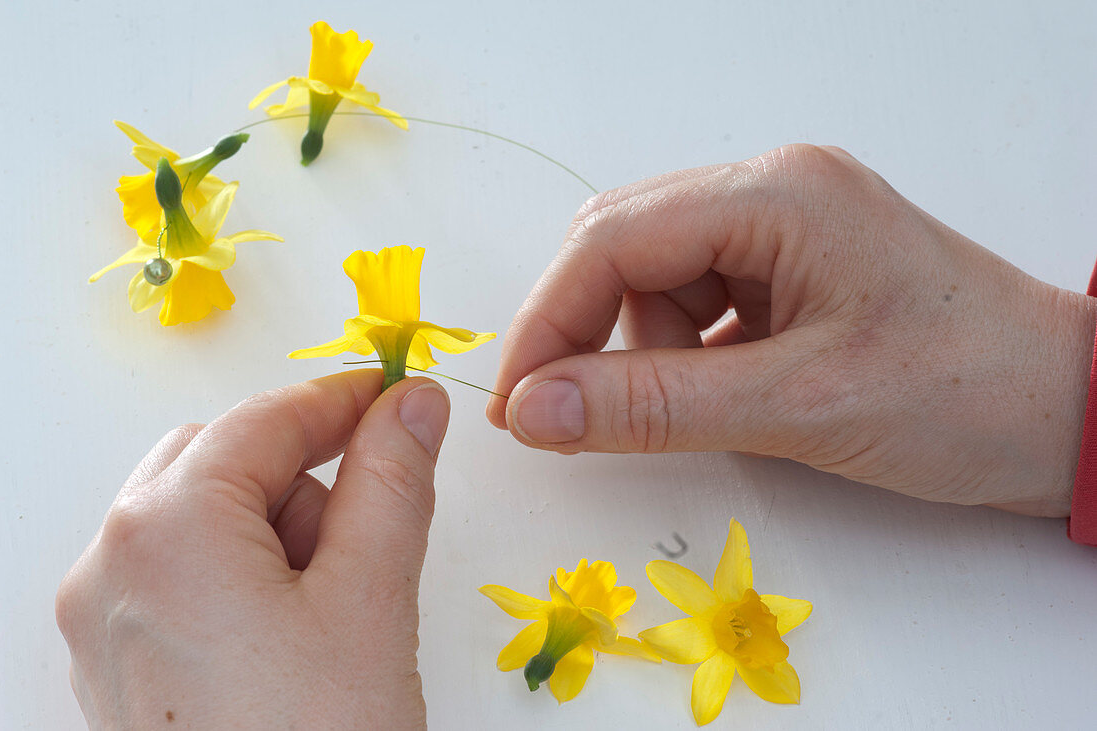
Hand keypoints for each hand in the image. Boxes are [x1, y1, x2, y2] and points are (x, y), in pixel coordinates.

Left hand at [57, 372, 449, 727]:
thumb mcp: (370, 595)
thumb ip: (392, 479)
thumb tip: (411, 403)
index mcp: (166, 528)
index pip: (264, 419)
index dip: (340, 400)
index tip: (396, 397)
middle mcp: (111, 565)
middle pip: (218, 461)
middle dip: (299, 476)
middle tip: (365, 527)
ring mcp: (103, 621)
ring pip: (198, 519)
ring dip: (274, 532)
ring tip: (332, 610)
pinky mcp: (117, 667)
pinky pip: (179, 578)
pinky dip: (242, 577)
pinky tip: (293, 639)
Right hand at [487, 144, 1095, 516]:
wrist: (1068, 412)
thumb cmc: (961, 398)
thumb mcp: (796, 406)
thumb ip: (652, 407)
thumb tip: (530, 410)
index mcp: (778, 195)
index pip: (613, 239)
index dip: (548, 322)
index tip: (516, 406)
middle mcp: (773, 192)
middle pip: (626, 247)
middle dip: (588, 332)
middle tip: (564, 415)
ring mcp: (785, 227)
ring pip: (657, 280)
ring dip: (645, 350)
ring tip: (708, 408)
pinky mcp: (794, 268)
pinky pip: (700, 301)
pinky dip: (685, 354)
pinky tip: (728, 392)